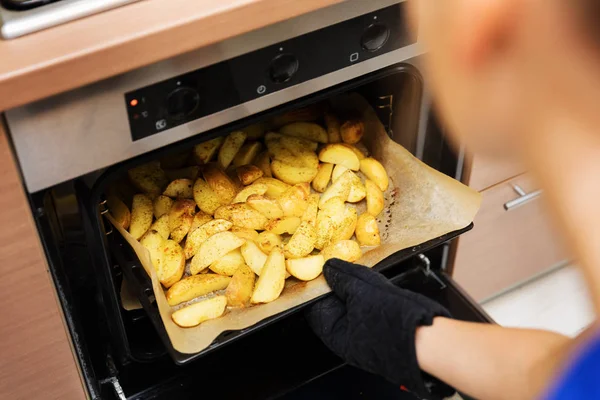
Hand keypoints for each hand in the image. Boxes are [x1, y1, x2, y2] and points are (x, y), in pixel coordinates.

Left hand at [305, 259, 454, 399]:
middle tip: (343, 267)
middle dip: (338, 286)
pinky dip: (371, 297)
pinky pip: (369, 311)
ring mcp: (366, 337)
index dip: (318, 286)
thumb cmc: (394, 320)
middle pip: (334, 307)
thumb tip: (329, 269)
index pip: (315, 307)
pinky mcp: (382, 331)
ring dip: (356, 290)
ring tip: (363, 278)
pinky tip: (378, 288)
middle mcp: (348, 341)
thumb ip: (342, 277)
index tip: (322, 269)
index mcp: (335, 335)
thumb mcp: (361, 290)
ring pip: (354, 307)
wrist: (429, 338)